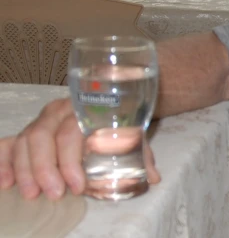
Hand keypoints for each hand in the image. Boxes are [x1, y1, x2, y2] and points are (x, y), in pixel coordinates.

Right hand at [0, 98, 160, 199]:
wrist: (113, 96)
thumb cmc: (118, 121)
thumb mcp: (131, 134)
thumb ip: (139, 154)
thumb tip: (152, 177)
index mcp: (84, 109)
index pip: (71, 133)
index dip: (71, 162)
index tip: (78, 186)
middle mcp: (59, 111)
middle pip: (41, 136)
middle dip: (45, 168)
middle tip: (54, 193)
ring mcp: (41, 119)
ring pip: (24, 140)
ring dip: (25, 169)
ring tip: (32, 194)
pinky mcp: (29, 129)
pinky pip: (9, 142)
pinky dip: (4, 161)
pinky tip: (5, 182)